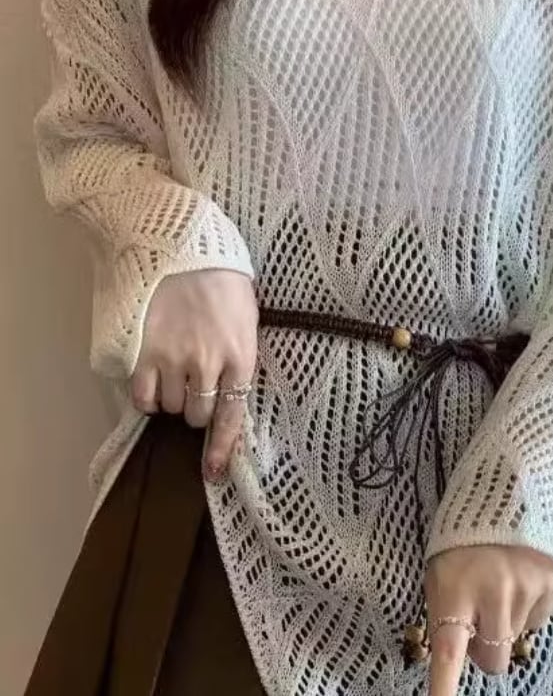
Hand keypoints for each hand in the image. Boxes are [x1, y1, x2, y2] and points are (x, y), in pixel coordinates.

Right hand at [129, 268, 258, 480]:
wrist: (178, 243)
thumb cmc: (221, 274)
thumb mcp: (245, 314)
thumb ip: (239, 352)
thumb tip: (232, 385)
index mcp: (241, 354)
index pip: (232, 414)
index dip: (221, 448)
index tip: (213, 473)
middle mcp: (208, 364)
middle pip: (197, 415)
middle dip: (196, 406)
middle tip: (193, 381)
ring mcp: (173, 360)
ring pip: (170, 407)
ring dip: (172, 398)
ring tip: (172, 369)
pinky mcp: (142, 353)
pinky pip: (142, 397)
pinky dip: (146, 395)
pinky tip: (150, 376)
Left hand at [424, 544, 552, 694]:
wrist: (499, 503)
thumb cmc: (459, 550)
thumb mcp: (440, 578)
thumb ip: (446, 618)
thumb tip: (458, 659)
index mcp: (453, 591)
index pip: (449, 651)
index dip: (445, 687)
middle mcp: (491, 591)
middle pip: (493, 661)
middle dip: (486, 649)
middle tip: (479, 615)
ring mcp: (523, 587)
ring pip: (514, 643)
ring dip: (505, 624)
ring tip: (497, 586)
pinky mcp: (548, 583)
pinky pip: (536, 623)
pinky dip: (525, 610)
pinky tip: (516, 580)